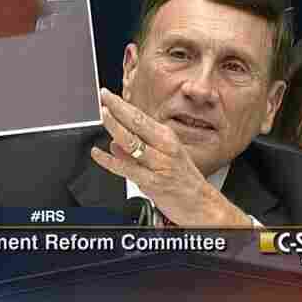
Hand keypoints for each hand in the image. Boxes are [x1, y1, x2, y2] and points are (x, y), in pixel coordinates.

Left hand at [90, 89, 252, 226]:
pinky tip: (98, 154)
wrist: (203, 206)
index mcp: (167, 139)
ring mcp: (159, 164)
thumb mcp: (165, 160)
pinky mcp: (152, 181)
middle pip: (136, 123)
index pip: (140, 117)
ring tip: (102, 117)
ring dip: (115, 126)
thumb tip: (114, 145)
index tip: (107, 95)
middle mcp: (164, 148)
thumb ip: (136, 153)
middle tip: (102, 98)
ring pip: (131, 141)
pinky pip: (126, 168)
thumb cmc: (186, 183)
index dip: (121, 105)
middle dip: (117, 108)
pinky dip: (109, 161)